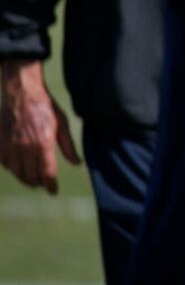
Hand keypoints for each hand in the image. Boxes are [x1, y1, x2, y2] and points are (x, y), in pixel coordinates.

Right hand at [0, 61, 79, 194]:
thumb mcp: (62, 124)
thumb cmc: (46, 107)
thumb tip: (77, 163)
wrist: (22, 93)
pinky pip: (5, 163)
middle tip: (42, 185)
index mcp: (44, 144)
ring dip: (24, 178)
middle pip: (31, 175)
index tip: (53, 191)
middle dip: (38, 183)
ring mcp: (11, 145)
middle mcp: (26, 147)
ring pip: (16, 172)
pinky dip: (11, 168)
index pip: (47, 173)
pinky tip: (17, 168)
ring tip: (31, 179)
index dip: (50, 185)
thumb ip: (68, 146)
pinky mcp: (0, 143)